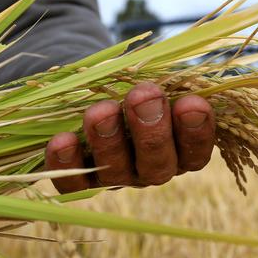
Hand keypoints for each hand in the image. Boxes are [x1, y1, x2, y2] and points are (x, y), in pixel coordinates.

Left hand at [45, 82, 215, 192]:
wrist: (95, 89)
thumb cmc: (139, 84)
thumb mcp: (160, 80)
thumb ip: (171, 82)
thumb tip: (175, 75)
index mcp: (180, 151)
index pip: (196, 152)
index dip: (196, 131)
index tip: (192, 102)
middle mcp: (151, 170)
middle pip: (157, 164)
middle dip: (152, 131)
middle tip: (144, 96)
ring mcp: (116, 177)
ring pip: (116, 172)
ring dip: (109, 141)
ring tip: (101, 111)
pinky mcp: (81, 179)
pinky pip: (73, 182)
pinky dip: (66, 163)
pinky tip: (62, 140)